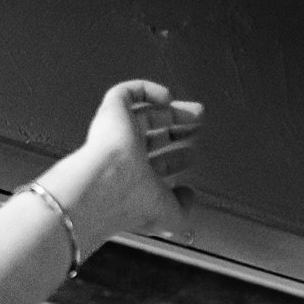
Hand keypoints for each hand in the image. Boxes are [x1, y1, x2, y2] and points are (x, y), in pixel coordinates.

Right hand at [72, 80, 202, 243]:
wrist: (105, 183)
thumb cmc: (131, 201)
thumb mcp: (168, 213)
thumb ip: (184, 207)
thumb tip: (190, 195)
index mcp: (132, 179)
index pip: (155, 165)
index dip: (176, 159)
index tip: (193, 154)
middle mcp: (122, 156)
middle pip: (153, 136)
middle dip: (178, 130)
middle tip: (198, 126)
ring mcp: (115, 132)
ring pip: (144, 114)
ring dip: (172, 110)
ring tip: (196, 111)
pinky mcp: (111, 112)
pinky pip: (128, 92)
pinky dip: (148, 91)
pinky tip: (167, 97)